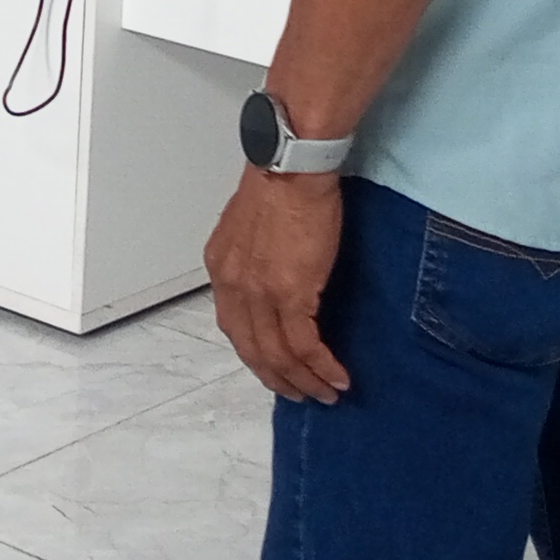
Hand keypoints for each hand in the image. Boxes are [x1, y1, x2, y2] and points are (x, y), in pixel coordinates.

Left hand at [205, 167, 350, 401]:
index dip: (255, 353)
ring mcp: (258, 293)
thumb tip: (271, 274)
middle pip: (251, 349)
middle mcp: (232, 286)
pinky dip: (321, 367)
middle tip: (300, 394)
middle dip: (277, 378)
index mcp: (221, 268)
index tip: (275, 368)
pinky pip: (304, 346)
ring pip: (277, 355)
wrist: (292, 166)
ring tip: (325, 394)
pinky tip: (337, 377)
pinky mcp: (290, 295)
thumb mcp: (252, 226)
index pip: (234, 326)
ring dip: (303, 381)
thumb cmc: (280, 182)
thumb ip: (254, 256)